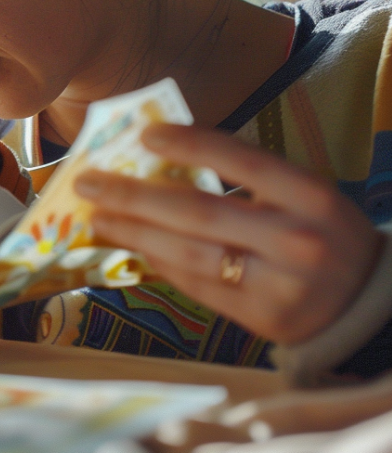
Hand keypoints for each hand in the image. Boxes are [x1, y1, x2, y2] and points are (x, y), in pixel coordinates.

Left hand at [75, 123, 381, 345]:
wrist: (366, 303)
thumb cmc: (321, 233)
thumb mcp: (302, 194)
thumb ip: (246, 177)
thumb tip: (160, 156)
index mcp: (309, 196)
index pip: (240, 160)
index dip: (189, 143)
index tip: (142, 134)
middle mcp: (295, 240)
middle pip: (198, 212)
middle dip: (133, 195)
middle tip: (88, 181)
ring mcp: (277, 285)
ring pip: (187, 254)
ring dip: (132, 233)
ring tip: (96, 217)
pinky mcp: (259, 319)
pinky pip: (194, 285)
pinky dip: (157, 262)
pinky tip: (131, 245)